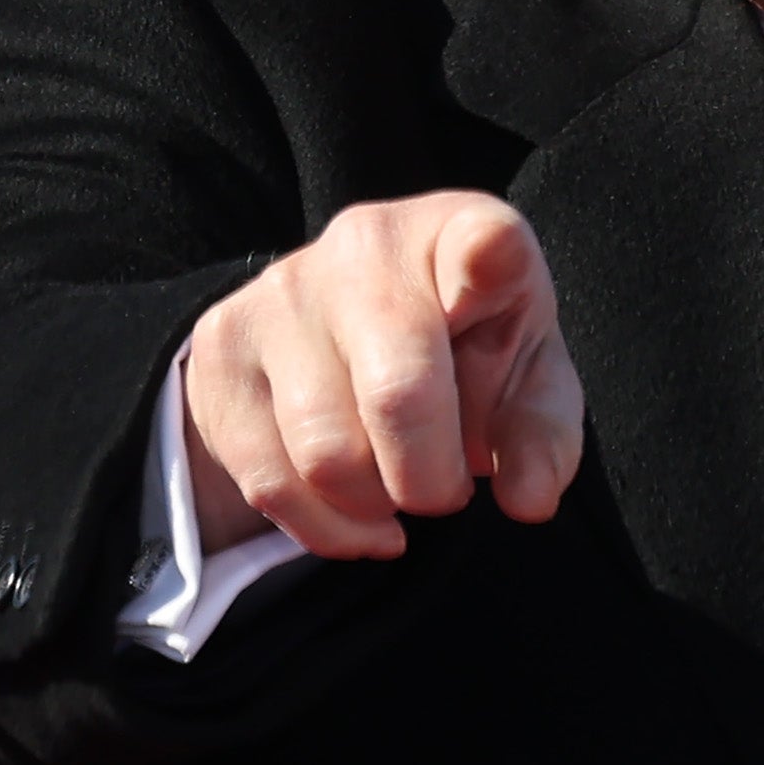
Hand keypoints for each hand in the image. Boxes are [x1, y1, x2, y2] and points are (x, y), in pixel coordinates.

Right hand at [177, 192, 591, 561]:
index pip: (482, 242)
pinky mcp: (221, 346)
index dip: (488, 261)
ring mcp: (281, 293)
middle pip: (398, 395)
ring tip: (396, 491)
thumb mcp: (525, 380)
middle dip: (432, 480)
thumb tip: (530, 501)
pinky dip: (325, 527)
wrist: (343, 332)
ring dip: (374, 505)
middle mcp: (365, 247)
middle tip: (445, 492)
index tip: (491, 265)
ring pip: (326, 454)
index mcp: (461, 237)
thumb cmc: (464, 354)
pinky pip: (270, 480)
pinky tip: (355, 515)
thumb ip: (541, 435)